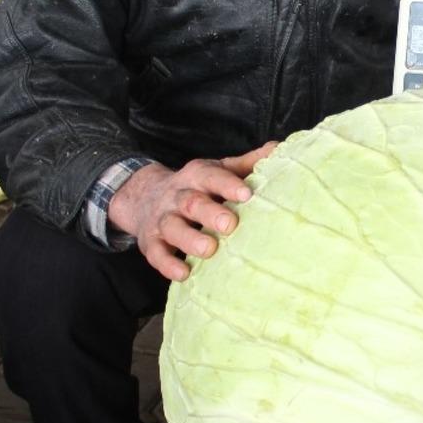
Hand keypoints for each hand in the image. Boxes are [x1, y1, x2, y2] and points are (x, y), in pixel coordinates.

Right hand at [108, 143, 278, 280]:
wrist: (143, 196)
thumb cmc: (196, 186)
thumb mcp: (218, 170)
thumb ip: (247, 163)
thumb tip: (279, 148)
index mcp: (197, 176)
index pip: (211, 176)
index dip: (228, 184)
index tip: (247, 194)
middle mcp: (178, 195)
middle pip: (191, 202)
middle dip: (210, 213)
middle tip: (230, 224)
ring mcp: (162, 219)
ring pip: (172, 227)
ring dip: (189, 239)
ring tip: (208, 249)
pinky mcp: (151, 242)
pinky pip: (157, 253)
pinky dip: (168, 265)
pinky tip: (184, 274)